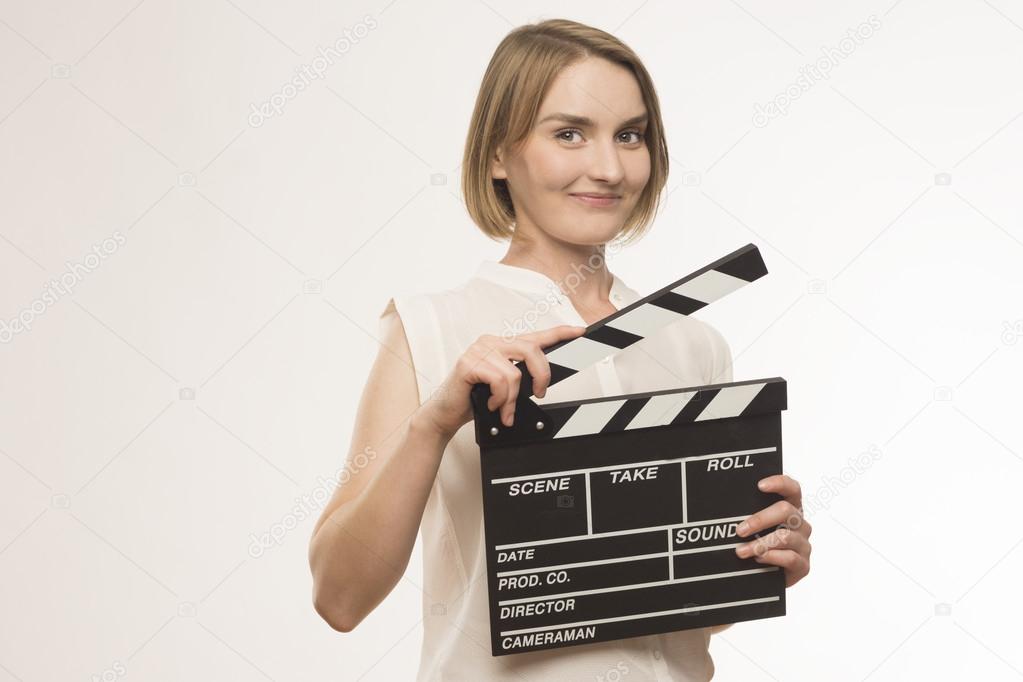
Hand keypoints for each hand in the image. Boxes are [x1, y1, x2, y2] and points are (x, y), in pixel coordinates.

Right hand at [416, 325, 586, 439]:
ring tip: (502, 408)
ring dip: (511, 399)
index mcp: (503, 345)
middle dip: (541, 376)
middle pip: (532, 350)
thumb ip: (521, 378)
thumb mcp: (504, 387)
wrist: (447, 413)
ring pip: (515, 373)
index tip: (579, 331)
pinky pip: (499, 381)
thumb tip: (542, 381)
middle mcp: (492, 342)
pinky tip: (490, 403)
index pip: (535, 336)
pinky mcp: (469, 363)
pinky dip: (499, 399)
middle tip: (539, 394)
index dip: (560, 332)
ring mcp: (479, 350)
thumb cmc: (475, 398)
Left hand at [734, 474, 811, 587]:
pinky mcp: (803, 565)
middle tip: (739, 530)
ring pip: (785, 537)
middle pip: (786, 511)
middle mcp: (800, 524)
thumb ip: (746, 514)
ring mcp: (803, 544)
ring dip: (759, 543)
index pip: (792, 489)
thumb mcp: (752, 528)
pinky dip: (771, 557)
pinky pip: (790, 558)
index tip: (759, 485)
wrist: (762, 577)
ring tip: (741, 551)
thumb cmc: (756, 545)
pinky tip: (758, 559)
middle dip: (760, 519)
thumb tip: (722, 507)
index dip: (779, 483)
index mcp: (790, 509)